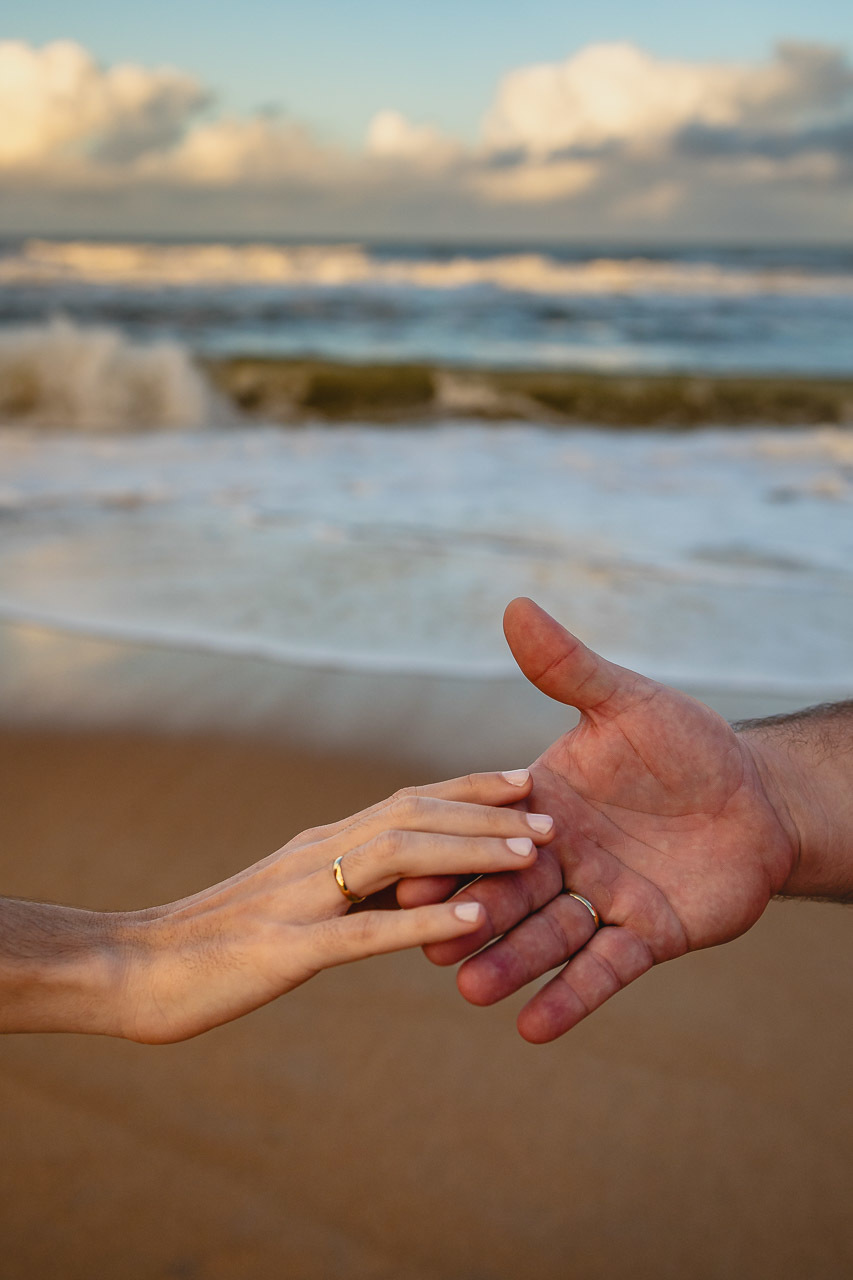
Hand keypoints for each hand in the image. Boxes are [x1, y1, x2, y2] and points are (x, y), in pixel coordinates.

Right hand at [115, 770, 552, 1042]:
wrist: (132, 966)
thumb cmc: (213, 939)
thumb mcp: (287, 899)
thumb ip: (339, 882)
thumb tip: (398, 880)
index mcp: (320, 843)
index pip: (408, 800)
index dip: (470, 788)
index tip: (525, 779)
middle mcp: (317, 854)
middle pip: (414, 813)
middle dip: (489, 811)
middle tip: (555, 815)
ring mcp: (303, 898)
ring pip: (400, 857)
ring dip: (471, 851)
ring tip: (533, 854)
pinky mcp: (289, 949)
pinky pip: (367, 931)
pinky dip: (426, 921)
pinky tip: (476, 921)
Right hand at [399, 599, 798, 1042]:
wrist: (759, 797)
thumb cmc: (689, 744)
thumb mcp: (627, 703)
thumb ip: (569, 669)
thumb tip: (515, 605)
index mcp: (546, 805)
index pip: (489, 828)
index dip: (455, 850)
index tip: (407, 869)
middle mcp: (562, 857)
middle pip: (510, 891)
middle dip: (472, 918)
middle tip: (427, 943)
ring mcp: (601, 900)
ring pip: (548, 937)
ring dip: (511, 964)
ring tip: (473, 989)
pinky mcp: (644, 937)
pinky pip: (604, 972)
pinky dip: (571, 998)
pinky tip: (534, 1028)